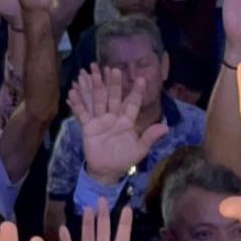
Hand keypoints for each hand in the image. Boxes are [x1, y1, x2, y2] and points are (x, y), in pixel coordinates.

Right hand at [69, 66, 166, 185]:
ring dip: (95, 86)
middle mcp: (114, 117)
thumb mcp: (139, 150)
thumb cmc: (124, 159)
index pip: (132, 104)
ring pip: (98, 100)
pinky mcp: (88, 126)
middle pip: (113, 97)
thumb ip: (150, 137)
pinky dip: (78, 104)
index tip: (141, 79)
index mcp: (127, 121)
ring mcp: (100, 120)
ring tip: (92, 71)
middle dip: (113, 83)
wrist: (107, 171)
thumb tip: (166, 128)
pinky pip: (83, 113)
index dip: (136, 92)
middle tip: (114, 68)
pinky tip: (73, 92)